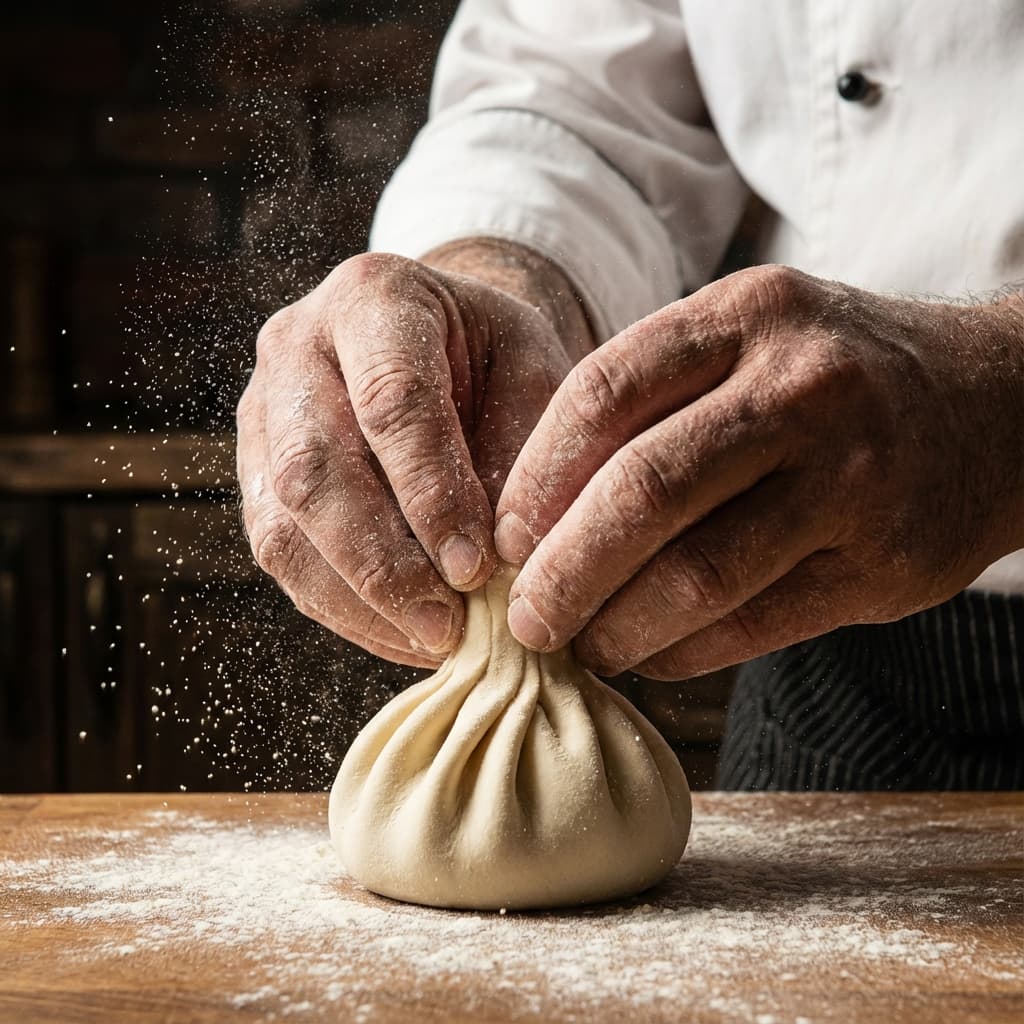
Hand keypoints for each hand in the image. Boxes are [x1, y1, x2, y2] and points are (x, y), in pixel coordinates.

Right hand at [237, 246, 586, 667]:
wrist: (441, 341)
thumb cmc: (496, 359)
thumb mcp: (533, 373)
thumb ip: (523, 451)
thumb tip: (505, 563)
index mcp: (374, 298)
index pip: (392, 401)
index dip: (433, 494)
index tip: (478, 569)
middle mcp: (296, 347)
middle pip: (314, 470)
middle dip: (382, 563)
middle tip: (447, 627)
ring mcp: (263, 411)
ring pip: (282, 525)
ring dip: (357, 599)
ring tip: (431, 641)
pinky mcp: (257, 472)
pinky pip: (281, 553)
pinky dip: (342, 605)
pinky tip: (400, 633)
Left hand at [495, 265, 1023, 678]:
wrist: (996, 406)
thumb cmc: (833, 378)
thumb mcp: (747, 341)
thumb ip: (651, 401)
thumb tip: (533, 513)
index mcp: (748, 315)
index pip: (603, 393)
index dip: (534, 477)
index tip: (504, 536)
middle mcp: (803, 388)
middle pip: (643, 490)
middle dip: (563, 571)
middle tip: (526, 617)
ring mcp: (852, 478)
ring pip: (697, 573)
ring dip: (617, 626)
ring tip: (582, 643)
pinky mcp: (883, 565)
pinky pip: (753, 625)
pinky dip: (681, 652)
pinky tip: (649, 653)